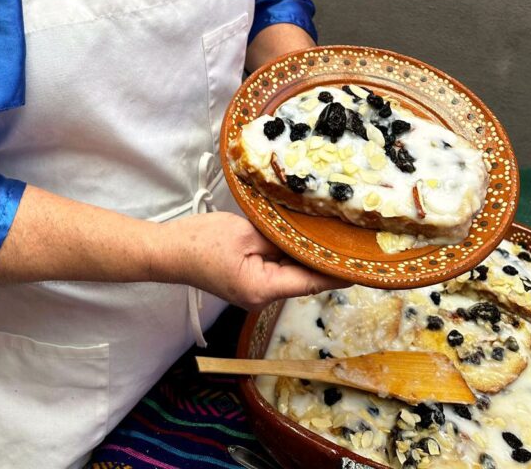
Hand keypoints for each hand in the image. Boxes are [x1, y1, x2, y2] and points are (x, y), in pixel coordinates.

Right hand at [156, 211, 346, 310]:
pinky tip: (297, 238)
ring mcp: (254, 292)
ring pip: (289, 273)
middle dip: (323, 261)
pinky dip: (287, 256)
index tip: (363, 265)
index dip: (337, 273)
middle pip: (302, 279)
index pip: (310, 281)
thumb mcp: (245, 233)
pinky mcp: (247, 282)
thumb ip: (279, 238)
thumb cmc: (201, 242)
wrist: (167, 251)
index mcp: (264, 289)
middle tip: (349, 239)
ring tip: (329, 235)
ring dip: (304, 256)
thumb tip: (306, 240)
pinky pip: (275, 270)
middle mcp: (262, 298)